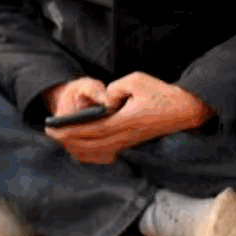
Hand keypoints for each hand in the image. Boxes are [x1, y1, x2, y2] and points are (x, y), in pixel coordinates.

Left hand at [47, 72, 210, 164]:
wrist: (185, 110)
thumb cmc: (161, 93)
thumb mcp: (137, 80)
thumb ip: (115, 88)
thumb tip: (103, 102)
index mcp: (126, 120)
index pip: (91, 129)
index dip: (69, 130)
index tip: (51, 128)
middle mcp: (126, 135)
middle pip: (90, 144)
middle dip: (67, 140)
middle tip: (49, 133)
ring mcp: (129, 142)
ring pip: (97, 152)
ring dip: (76, 148)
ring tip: (61, 141)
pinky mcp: (132, 144)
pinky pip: (106, 154)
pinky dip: (90, 154)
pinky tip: (81, 150)